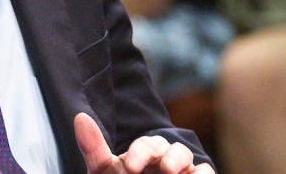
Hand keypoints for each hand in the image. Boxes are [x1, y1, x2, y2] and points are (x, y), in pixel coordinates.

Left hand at [75, 112, 212, 173]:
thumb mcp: (105, 173)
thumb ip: (94, 150)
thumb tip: (80, 117)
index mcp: (142, 154)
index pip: (145, 145)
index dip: (139, 153)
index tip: (130, 167)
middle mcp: (164, 160)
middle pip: (169, 148)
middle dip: (167, 156)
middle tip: (165, 169)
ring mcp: (181, 172)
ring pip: (188, 157)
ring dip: (182, 163)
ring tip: (174, 173)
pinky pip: (206, 173)